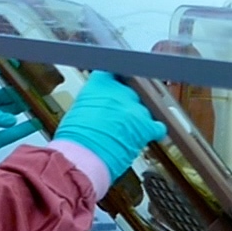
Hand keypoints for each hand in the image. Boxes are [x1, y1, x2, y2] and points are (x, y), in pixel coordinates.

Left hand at [0, 62, 39, 163]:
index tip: (10, 62)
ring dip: (23, 107)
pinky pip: (12, 134)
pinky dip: (24, 129)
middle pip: (3, 95)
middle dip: (17, 90)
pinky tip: (36, 122)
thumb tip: (10, 119)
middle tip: (32, 86)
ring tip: (38, 102)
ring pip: (10, 113)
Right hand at [53, 71, 167, 175]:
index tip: (114, 86)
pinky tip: (147, 137)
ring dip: (136, 120)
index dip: (114, 82)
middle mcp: (120, 92)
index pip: (112, 73)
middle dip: (124, 105)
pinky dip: (153, 132)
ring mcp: (135, 109)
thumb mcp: (77, 110)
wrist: (82, 157)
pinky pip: (157, 127)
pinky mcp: (146, 127)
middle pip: (130, 93)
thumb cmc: (74, 139)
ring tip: (124, 134)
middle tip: (115, 119)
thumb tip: (97, 107)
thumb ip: (92, 102)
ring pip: (142, 110)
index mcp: (100, 84)